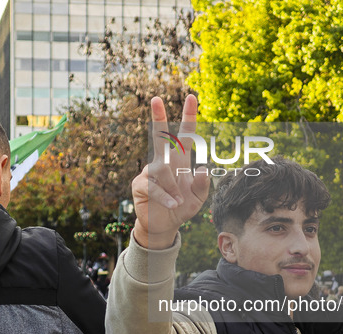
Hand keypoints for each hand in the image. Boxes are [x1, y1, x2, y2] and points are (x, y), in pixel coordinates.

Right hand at [131, 95, 209, 248]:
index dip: (189, 117)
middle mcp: (163, 162)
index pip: (185, 136)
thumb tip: (202, 167)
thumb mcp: (198, 199)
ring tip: (178, 201)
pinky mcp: (140, 184)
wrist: (165, 226)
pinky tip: (172, 204)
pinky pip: (154, 186)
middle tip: (156, 98)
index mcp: (179, 161)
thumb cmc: (182, 207)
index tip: (192, 97)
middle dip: (158, 117)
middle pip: (160, 136)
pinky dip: (165, 196)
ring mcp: (149, 172)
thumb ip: (203, 185)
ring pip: (162, 170)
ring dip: (173, 187)